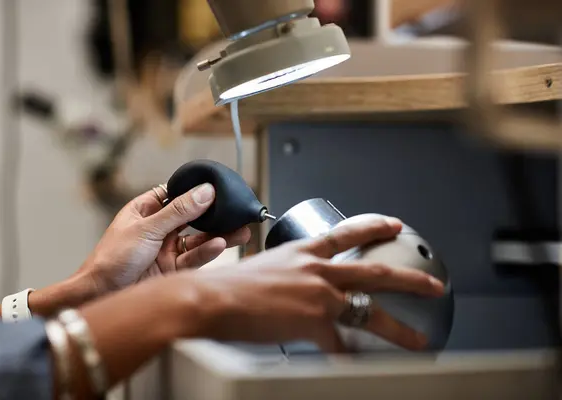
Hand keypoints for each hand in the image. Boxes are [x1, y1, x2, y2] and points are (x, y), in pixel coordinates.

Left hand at [79, 183, 250, 292]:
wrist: (100, 295)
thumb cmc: (111, 259)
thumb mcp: (147, 229)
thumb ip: (178, 211)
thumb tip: (204, 191)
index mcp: (145, 211)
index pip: (176, 195)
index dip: (197, 192)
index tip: (220, 189)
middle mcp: (158, 229)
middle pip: (193, 218)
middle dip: (215, 217)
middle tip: (238, 213)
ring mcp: (166, 250)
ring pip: (198, 239)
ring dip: (218, 236)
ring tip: (240, 232)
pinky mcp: (172, 270)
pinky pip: (194, 258)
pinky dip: (208, 252)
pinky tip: (219, 245)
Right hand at [186, 215, 443, 352]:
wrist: (213, 299)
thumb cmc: (228, 284)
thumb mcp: (262, 266)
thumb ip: (285, 272)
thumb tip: (291, 284)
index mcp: (303, 251)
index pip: (346, 233)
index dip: (373, 227)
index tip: (392, 224)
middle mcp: (316, 269)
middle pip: (373, 271)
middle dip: (408, 278)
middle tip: (431, 283)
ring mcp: (319, 295)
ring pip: (370, 311)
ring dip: (398, 327)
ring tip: (417, 338)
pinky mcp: (314, 322)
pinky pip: (340, 346)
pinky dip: (348, 359)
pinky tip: (357, 366)